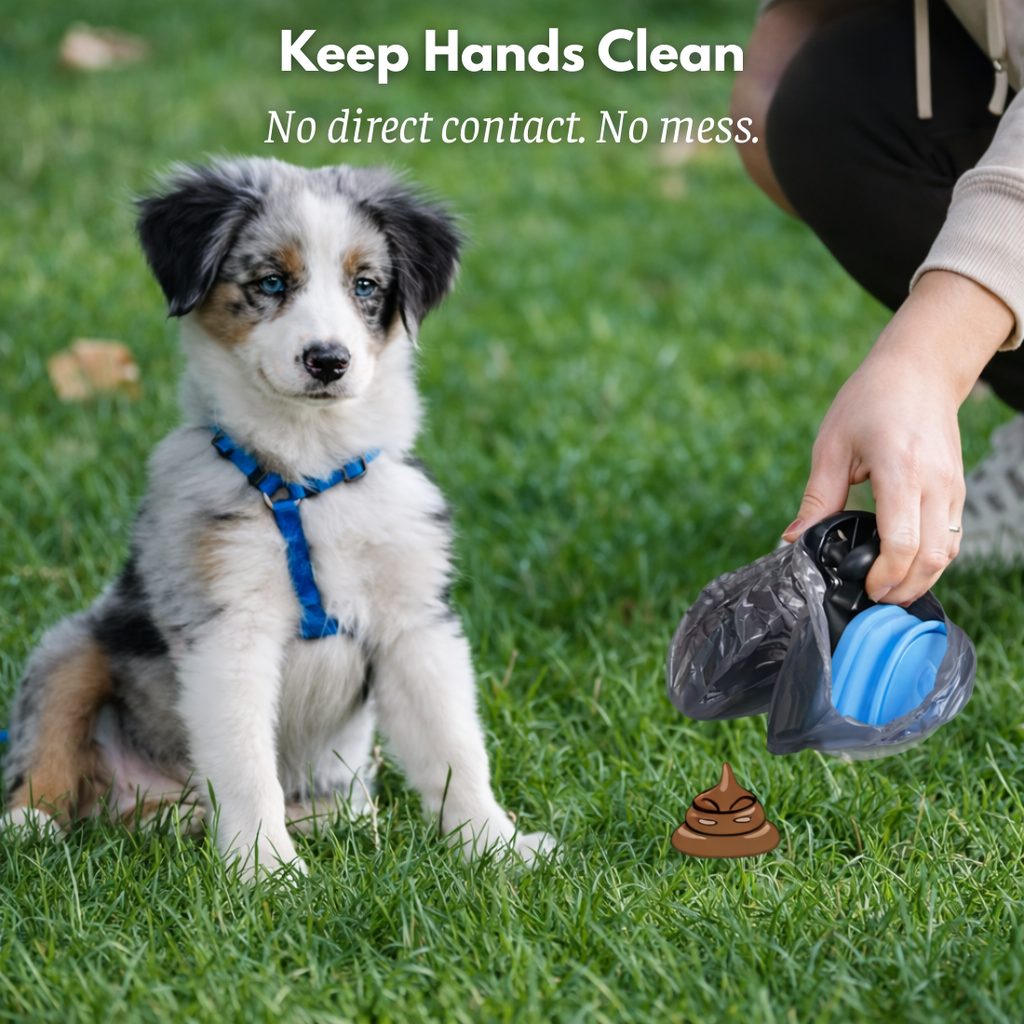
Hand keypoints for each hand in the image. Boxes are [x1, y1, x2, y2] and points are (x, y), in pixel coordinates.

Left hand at [782, 271, 1013, 604]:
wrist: (918, 370)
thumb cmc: (869, 401)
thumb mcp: (831, 446)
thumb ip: (817, 499)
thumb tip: (792, 541)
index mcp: (901, 471)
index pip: (903, 542)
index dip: (885, 576)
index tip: (864, 589)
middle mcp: (935, 483)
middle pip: (932, 557)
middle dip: (903, 588)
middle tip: (873, 601)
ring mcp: (952, 488)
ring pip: (948, 552)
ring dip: (922, 579)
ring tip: (887, 591)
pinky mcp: (957, 489)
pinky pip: (951, 537)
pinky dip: (932, 560)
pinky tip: (904, 567)